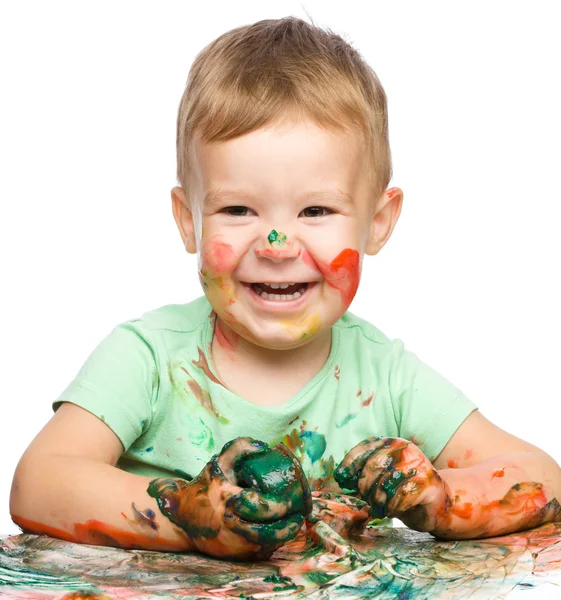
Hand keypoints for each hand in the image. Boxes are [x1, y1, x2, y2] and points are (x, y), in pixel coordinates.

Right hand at [147, 437, 309, 559]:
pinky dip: (272, 544)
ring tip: (294, 524)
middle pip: (266, 533)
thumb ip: (240, 448)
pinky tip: (279, 533)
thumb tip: (263, 447)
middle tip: (299, 516)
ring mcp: (232, 544)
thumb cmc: (205, 487)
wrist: (182, 518)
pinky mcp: (234, 556)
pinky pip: (259, 553)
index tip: (290, 501)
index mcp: (228, 501)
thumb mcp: (219, 463)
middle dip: (287, 527)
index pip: (259, 508)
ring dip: (283, 537)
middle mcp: (230, 526)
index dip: (278, 506)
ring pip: (265, 546)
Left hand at [334, 437, 449, 531]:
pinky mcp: (427, 483)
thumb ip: (364, 471)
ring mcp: (417, 465)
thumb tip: (340, 477)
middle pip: (372, 468)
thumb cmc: (403, 489)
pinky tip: (394, 510)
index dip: (350, 465)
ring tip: (381, 507)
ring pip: (384, 485)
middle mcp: (404, 450)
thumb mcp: (381, 474)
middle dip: (365, 488)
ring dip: (378, 501)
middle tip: (369, 499)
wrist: (438, 502)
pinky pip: (400, 498)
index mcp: (391, 443)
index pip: (364, 449)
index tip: (343, 480)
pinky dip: (392, 508)